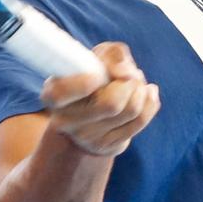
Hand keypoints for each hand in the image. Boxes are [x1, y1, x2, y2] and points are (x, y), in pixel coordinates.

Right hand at [40, 41, 159, 156]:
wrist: (89, 109)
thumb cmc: (91, 74)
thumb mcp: (96, 56)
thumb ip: (112, 55)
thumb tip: (126, 74)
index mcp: (53, 95)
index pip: (71, 91)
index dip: (95, 79)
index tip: (102, 74)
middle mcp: (65, 121)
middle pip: (112, 104)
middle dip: (130, 82)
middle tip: (130, 74)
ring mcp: (86, 138)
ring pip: (131, 111)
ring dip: (141, 90)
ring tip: (137, 82)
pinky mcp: (107, 146)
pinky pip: (140, 121)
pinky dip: (150, 101)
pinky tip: (146, 93)